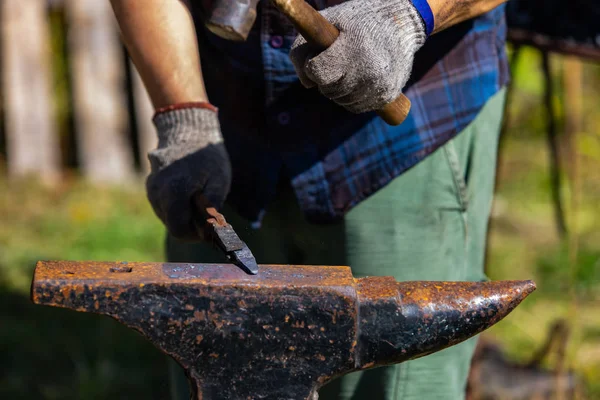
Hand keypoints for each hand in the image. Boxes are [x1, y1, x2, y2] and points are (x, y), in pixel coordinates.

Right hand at [146, 106, 231, 240]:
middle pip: (172, 224)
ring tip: (198, 198)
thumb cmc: (208, 155)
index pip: (178, 230)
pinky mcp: (150, 185)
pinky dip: (175, 204)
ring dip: (182, 214)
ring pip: (166, 215)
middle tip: (207, 212)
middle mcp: (157, 191)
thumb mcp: (220, 181)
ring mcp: (151, 188)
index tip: (208, 229)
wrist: (189, 129)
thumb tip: (211, 230)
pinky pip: (162, 204)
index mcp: (174, 192)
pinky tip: (188, 191)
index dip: (194, 235)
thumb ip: (213, 207)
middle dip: (189, 224)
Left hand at [289, 0, 425, 113]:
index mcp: (351, 48)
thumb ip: (302, 50)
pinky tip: (357, 81)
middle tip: (336, 62)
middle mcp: (367, 70)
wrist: (399, 24)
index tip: (320, 57)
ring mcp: (378, 85)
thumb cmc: (356, 22)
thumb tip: (307, 83)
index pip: (317, 72)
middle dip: (326, 78)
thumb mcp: (326, 23)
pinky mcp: (387, 96)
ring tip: (348, 69)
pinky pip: (357, 107)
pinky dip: (352, 98)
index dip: (313, 66)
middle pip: (328, 90)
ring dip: (339, 90)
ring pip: (342, 101)